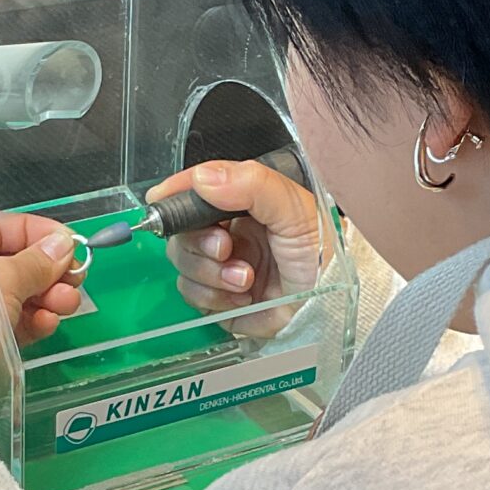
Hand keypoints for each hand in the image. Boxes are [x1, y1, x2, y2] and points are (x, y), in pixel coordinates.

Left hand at [0, 213, 84, 403]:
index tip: (68, 243)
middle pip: (7, 262)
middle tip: (76, 278)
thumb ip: (34, 262)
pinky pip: (7, 323)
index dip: (34, 232)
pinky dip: (30, 322)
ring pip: (12, 295)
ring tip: (68, 304)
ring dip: (45, 297)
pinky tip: (48, 324)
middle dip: (46, 271)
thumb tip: (61, 244)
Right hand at [154, 159, 324, 340]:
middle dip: (199, 241)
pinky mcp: (217, 298)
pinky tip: (243, 298)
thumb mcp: (295, 210)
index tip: (161, 198)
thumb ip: (252, 185)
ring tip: (246, 279)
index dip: (179, 191)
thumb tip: (203, 179)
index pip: (200, 187)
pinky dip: (214, 296)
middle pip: (182, 228)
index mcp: (245, 203)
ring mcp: (221, 265)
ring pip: (183, 261)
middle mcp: (229, 231)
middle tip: (225, 249)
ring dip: (210, 272)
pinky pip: (191, 293)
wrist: (327, 311)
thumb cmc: (322, 258)